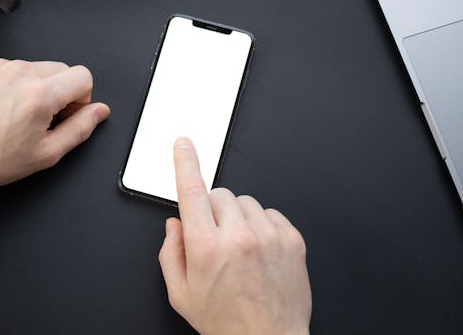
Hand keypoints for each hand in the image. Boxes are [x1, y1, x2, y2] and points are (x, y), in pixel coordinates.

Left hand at [0, 58, 109, 194]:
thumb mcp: (48, 152)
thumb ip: (81, 128)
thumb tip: (100, 111)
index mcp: (41, 94)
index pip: (83, 76)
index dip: (81, 98)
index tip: (65, 113)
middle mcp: (19, 73)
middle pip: (60, 69)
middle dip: (58, 91)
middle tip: (40, 118)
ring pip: (34, 67)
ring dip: (33, 86)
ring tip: (15, 113)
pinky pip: (8, 66)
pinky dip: (9, 82)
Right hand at [158, 138, 311, 334]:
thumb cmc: (227, 322)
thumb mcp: (181, 294)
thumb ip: (171, 253)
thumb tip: (175, 225)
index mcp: (206, 248)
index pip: (192, 192)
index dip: (185, 163)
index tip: (184, 144)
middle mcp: (238, 237)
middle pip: (219, 194)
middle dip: (212, 210)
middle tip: (215, 238)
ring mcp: (268, 236)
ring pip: (245, 201)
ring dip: (237, 217)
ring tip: (240, 249)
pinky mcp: (291, 238)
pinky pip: (269, 212)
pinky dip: (261, 225)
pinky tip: (258, 250)